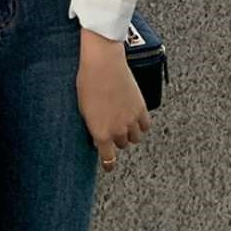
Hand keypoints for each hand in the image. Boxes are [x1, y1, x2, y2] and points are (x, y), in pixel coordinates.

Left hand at [76, 27, 151, 172]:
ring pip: (135, 138)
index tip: (108, 166)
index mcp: (100, 133)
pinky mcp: (141, 109)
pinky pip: (146, 126)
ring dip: (129, 133)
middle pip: (121, 145)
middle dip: (116, 139)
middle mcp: (117, 130)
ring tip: (122, 122)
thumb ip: (92, 126)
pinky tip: (135, 119)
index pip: (108, 159)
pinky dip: (141, 124)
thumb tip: (98, 137)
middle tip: (111, 127)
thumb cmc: (87, 82)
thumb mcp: (84, 108)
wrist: (103, 64)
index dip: (108, 164)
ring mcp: (131, 120)